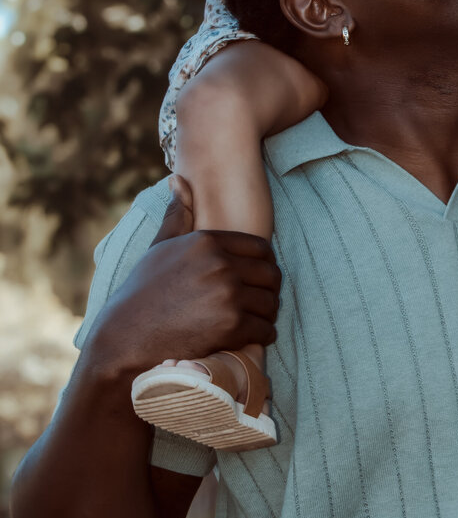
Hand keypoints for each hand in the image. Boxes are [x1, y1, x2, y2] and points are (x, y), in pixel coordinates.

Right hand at [87, 176, 281, 380]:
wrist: (126, 337)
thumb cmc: (143, 292)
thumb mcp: (159, 248)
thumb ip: (178, 216)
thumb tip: (178, 180)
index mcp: (207, 241)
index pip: (261, 248)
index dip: (263, 265)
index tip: (255, 279)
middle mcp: (220, 264)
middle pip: (272, 275)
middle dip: (268, 290)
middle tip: (259, 302)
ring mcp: (228, 295)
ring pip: (271, 303)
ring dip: (267, 315)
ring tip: (255, 320)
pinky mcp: (232, 326)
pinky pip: (266, 329)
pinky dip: (263, 336)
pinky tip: (252, 337)